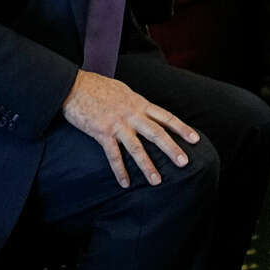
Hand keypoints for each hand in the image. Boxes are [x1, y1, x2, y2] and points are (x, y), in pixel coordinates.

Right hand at [62, 69, 199, 187]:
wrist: (74, 86)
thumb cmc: (98, 87)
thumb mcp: (124, 91)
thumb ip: (136, 104)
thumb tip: (146, 111)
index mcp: (139, 103)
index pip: (166, 117)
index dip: (181, 128)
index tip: (195, 139)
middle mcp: (131, 114)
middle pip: (157, 133)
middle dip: (172, 148)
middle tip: (184, 163)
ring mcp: (117, 124)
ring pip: (137, 148)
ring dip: (148, 165)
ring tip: (157, 181)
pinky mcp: (101, 133)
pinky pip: (113, 155)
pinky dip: (120, 170)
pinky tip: (126, 183)